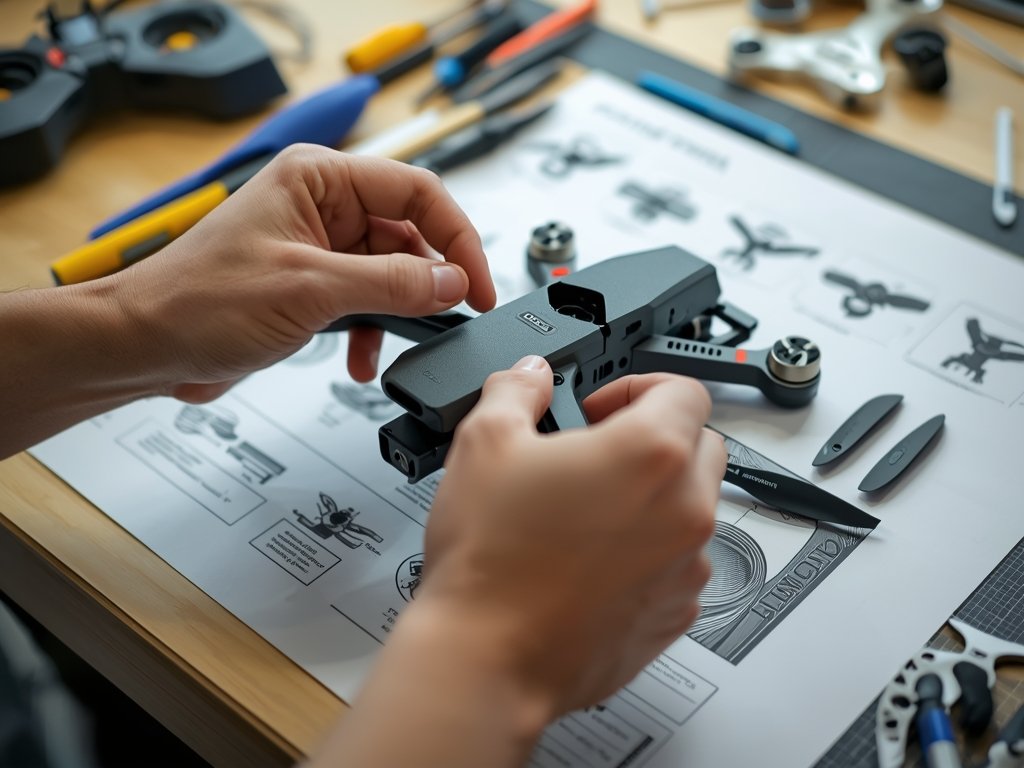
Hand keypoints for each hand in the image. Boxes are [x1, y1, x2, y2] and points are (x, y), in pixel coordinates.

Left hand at [113, 144, 495, 401]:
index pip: (417, 191)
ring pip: (391, 272)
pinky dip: (373, 330)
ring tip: (397, 341)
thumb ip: (391, 284)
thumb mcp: (310, 289)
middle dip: (429, 280)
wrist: (146, 345)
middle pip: (409, 233)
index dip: (457, 237)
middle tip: (453, 314)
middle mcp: (322, 205)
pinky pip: (366, 300)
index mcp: (319, 179)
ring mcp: (318, 247)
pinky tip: (362, 359)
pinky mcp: (311, 284)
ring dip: (399, 312)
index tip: (478, 283)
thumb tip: (453, 282)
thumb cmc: (198, 300)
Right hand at [417, 356, 724, 718]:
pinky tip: (590, 560)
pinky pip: (679, 564)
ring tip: (586, 512)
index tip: (603, 406)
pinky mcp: (674, 613)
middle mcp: (686, 509)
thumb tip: (531, 375)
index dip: (639, 385)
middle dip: (655, 438)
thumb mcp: (485, 442)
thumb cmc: (491, 561)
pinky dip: (649, 552)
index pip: (685, 389)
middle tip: (596, 453)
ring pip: (692, 508)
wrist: (486, 658)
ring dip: (654, 497)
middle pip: (700, 445)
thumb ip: (516, 389)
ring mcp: (686, 567)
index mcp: (652, 453)